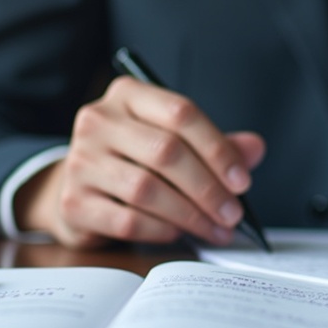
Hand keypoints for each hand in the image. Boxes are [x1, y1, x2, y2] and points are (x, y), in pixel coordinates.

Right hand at [15, 76, 265, 248]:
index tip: (242, 181)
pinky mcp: (73, 202)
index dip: (218, 148)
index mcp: (128, 95)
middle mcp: (98, 121)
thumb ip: (214, 144)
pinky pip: (128, 220)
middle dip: (208, 188)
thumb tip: (255, 149)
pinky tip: (179, 232)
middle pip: (166, 152)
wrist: (79, 188)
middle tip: (233, 213)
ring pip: (147, 189)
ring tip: (215, 228)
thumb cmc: (135, 160)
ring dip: (191, 215)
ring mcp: (80, 161)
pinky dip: (162, 230)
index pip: (181, 113)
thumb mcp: (174, 142)